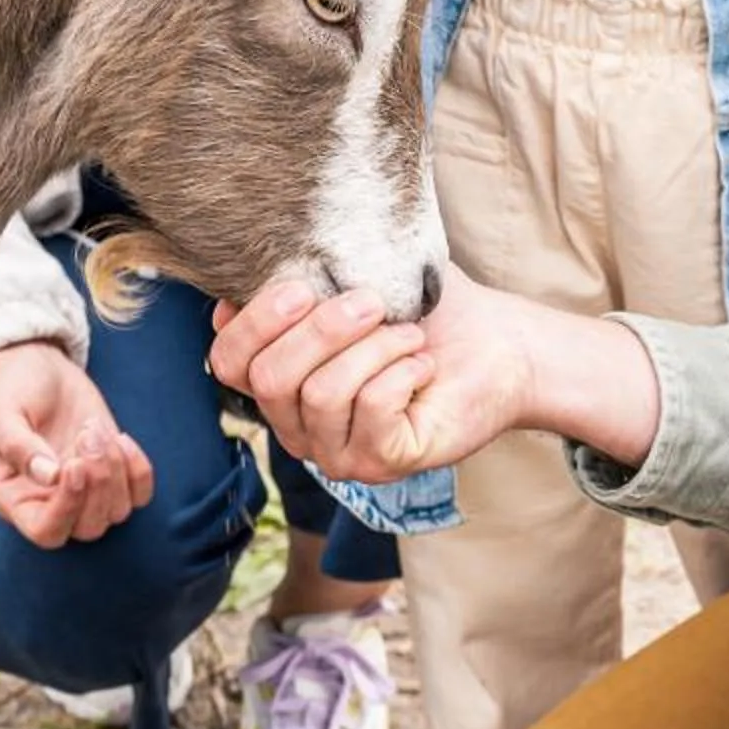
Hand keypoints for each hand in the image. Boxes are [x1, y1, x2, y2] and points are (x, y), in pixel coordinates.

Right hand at [0, 340, 153, 546]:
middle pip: (88, 527)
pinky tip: (121, 438)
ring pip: (117, 511)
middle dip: (98, 481)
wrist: (40, 370)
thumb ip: (19, 447)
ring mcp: (86, 493)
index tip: (74, 464)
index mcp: (15, 500)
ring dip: (116, 469)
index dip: (67, 507)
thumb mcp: (3, 414)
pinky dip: (139, 471)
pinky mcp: (113, 475)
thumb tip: (50, 477)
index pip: (46, 531)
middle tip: (86, 433)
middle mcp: (51, 505)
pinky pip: (140, 495)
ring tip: (92, 428)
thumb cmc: (14, 393)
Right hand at [208, 266, 535, 482]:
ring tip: (410, 335)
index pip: (228, 363)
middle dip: (321, 329)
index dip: (253, 323)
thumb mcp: (365, 277)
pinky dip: (402, 371)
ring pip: (321, 394)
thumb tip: (253, 266)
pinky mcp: (382, 463)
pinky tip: (424, 364)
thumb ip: (310, 271)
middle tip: (372, 302)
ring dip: (374, 348)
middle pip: (270, 379)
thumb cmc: (429, 311)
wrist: (499, 344)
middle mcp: (298, 424)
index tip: (301, 286)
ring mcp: (337, 452)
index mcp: (282, 380)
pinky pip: (371, 410)